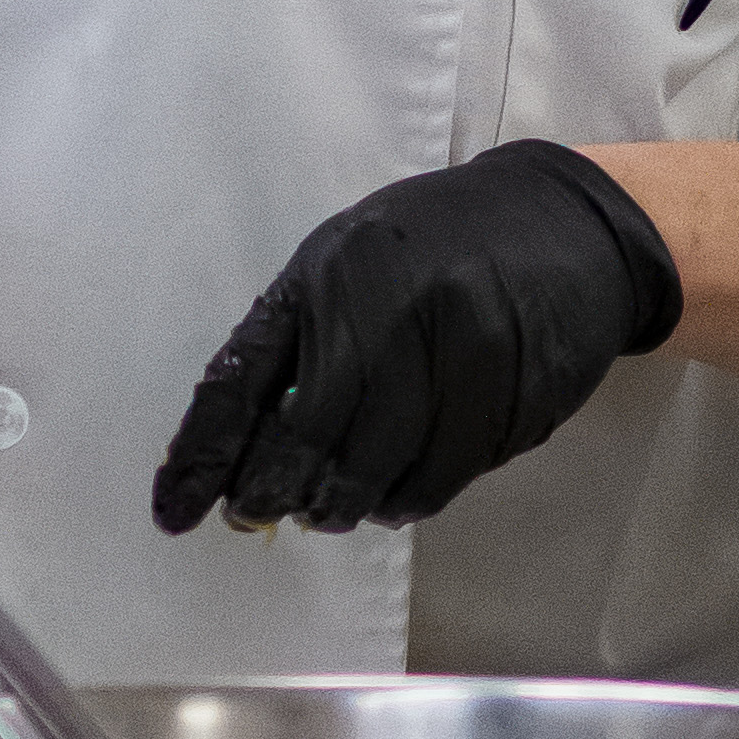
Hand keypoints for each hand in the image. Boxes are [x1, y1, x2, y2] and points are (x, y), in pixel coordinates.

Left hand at [153, 140, 682, 537]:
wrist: (563, 225)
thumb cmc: (435, 250)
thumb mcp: (347, 267)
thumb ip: (294, 346)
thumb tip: (238, 454)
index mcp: (332, 270)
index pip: (246, 376)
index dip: (205, 454)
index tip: (174, 511)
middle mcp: (393, 304)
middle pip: (313, 434)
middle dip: (279, 489)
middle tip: (268, 512)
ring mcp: (460, 347)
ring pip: (380, 466)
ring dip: (345, 503)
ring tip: (334, 507)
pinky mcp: (512, 388)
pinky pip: (442, 474)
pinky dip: (407, 500)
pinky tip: (395, 496)